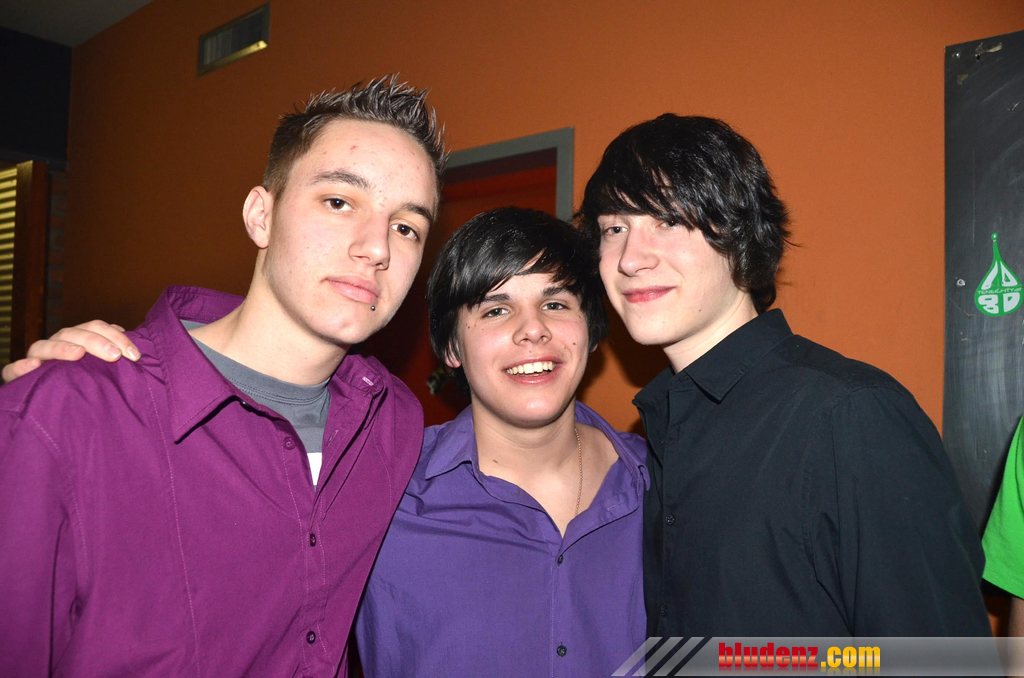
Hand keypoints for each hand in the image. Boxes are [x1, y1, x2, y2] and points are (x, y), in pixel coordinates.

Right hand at [2, 320, 140, 382]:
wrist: (60, 409)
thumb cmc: (88, 384)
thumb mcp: (104, 370)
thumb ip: (115, 357)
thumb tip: (136, 351)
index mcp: (78, 340)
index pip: (95, 327)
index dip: (115, 335)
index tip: (134, 355)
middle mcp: (57, 346)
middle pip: (72, 333)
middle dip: (95, 341)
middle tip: (115, 355)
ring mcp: (37, 360)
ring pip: (43, 346)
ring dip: (61, 347)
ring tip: (78, 353)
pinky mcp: (19, 378)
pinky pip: (12, 370)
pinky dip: (20, 367)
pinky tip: (33, 367)